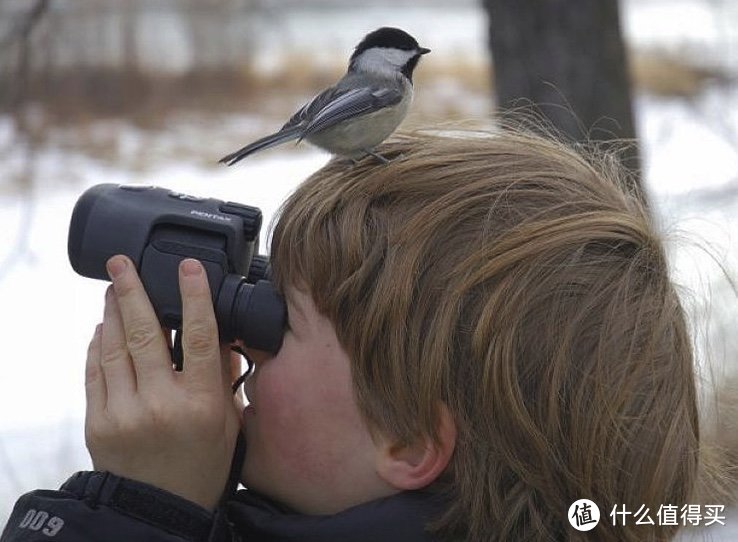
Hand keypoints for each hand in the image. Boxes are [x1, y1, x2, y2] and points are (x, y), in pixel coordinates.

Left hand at [85, 255, 241, 510]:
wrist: (159, 510)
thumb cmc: (200, 466)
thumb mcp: (227, 423)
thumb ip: (222, 377)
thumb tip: (220, 336)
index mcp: (200, 403)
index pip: (198, 337)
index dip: (194, 296)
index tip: (188, 266)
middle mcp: (160, 403)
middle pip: (145, 333)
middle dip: (131, 290)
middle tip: (121, 262)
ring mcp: (123, 412)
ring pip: (114, 347)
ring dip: (112, 312)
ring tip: (112, 288)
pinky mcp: (97, 422)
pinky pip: (94, 372)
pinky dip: (97, 345)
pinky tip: (103, 328)